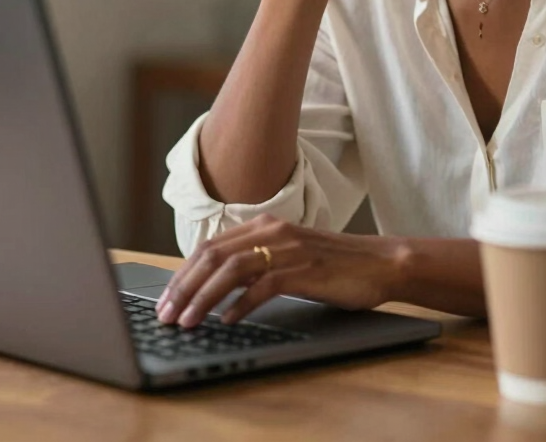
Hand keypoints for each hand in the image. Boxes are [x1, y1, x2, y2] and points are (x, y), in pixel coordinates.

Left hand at [155, 214, 403, 327]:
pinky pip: (264, 285)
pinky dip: (240, 304)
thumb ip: (256, 263)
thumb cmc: (334, 265)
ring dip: (204, 297)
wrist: (379, 263)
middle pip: (214, 255)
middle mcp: (273, 231)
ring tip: (188, 321)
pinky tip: (228, 321)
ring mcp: (289, 249)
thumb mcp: (288, 257)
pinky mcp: (305, 269)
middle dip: (184, 286)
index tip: (166, 299)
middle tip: (167, 314)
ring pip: (232, 269)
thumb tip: (216, 287)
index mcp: (266, 225)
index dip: (183, 273)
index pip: (211, 246)